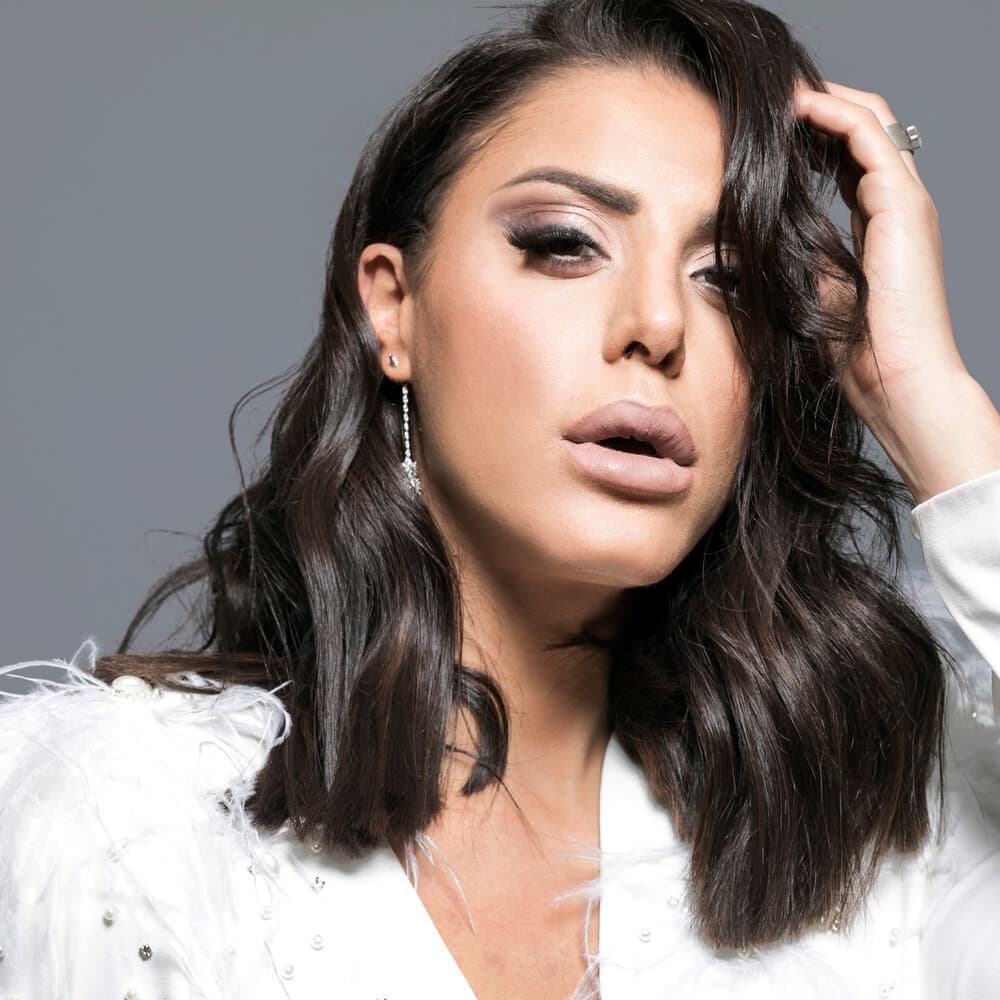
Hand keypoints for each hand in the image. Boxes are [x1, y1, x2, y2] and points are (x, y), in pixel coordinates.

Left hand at [793, 80, 999, 503]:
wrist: (898, 382)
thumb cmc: (856, 354)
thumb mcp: (814, 295)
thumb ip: (796, 262)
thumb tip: (747, 249)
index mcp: (878, 225)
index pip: (847, 158)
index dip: (810, 135)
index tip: (766, 131)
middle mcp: (897, 205)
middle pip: (861, 129)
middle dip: (816, 108)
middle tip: (768, 103)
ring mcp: (905, 202)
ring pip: (868, 121)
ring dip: (821, 101)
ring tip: (777, 96)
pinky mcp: (903, 205)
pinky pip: (868, 138)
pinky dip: (832, 115)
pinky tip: (795, 110)